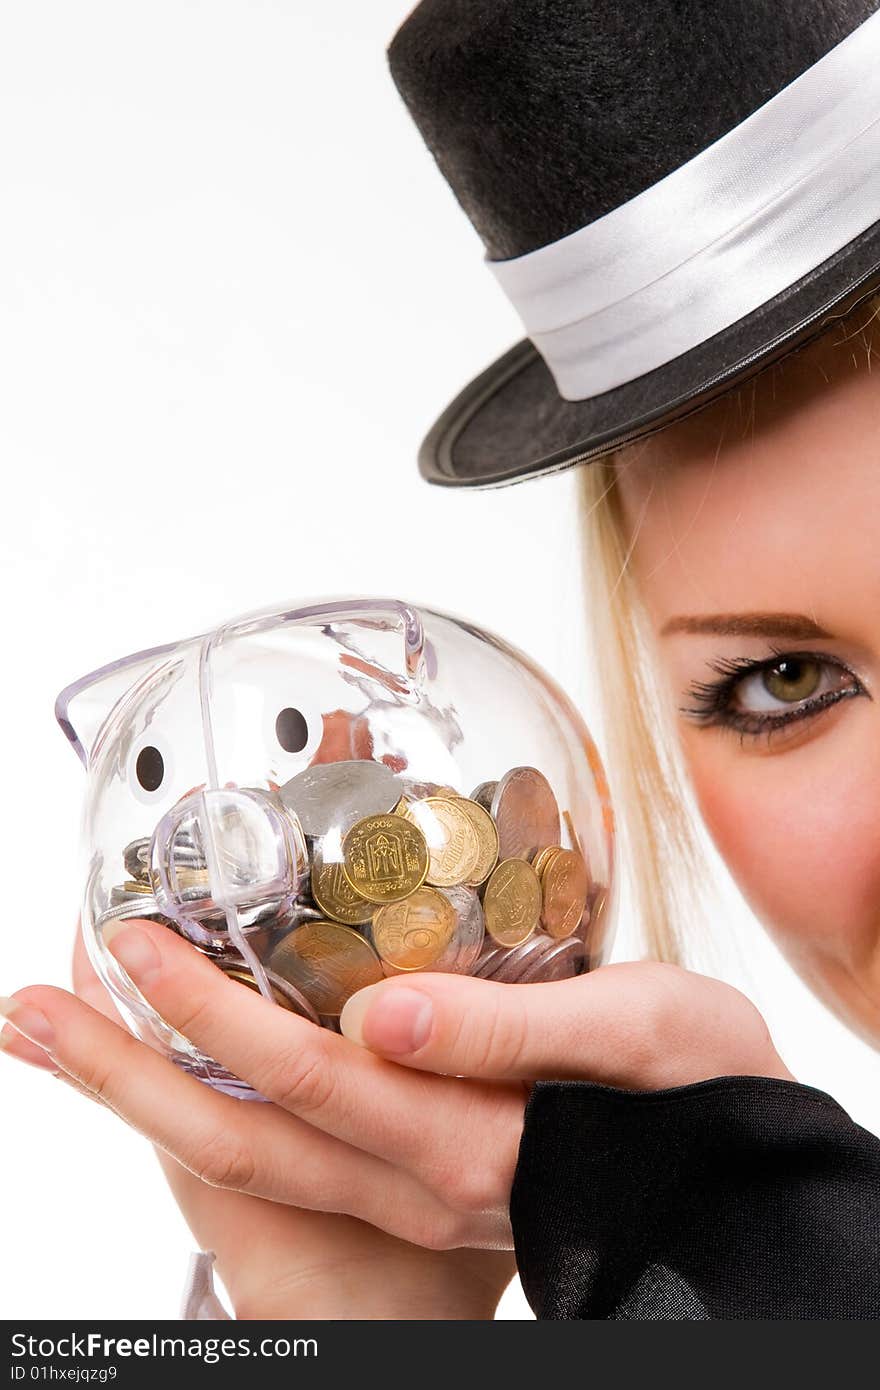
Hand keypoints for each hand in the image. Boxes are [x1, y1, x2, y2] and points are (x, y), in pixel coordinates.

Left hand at [1, 919, 792, 1260]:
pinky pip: (286, 1155)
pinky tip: (179, 1060)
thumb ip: (504, 1035)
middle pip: (235, 1139)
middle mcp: (414, 1183)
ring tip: (60, 1031)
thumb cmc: (701, 1094)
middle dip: (124, 1072)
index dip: (207, 1016)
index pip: (302, 1079)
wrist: (739, 1182)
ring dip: (145, 1095)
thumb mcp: (631, 1037)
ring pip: (248, 1156)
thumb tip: (383, 1018)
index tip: (131, 946)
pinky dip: (210, 1107)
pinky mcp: (417, 1182)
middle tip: (33, 1006)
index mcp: (461, 1141)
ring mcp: (408, 1194)